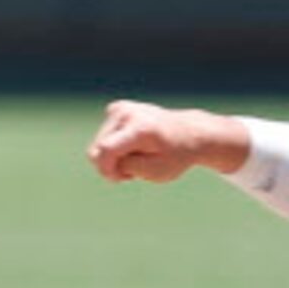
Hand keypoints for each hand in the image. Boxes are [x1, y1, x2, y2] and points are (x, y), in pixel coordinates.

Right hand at [87, 101, 248, 183]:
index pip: (104, 149)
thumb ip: (125, 167)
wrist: (190, 133)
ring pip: (98, 143)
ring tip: (136, 157)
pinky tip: (131, 146)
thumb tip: (99, 156)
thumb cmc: (175, 156)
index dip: (105, 169)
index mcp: (140, 129)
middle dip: (110, 165)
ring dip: (113, 157)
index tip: (121, 179)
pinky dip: (114, 145)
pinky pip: (103, 135)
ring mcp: (121, 108)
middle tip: (133, 171)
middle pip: (98, 148)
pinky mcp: (117, 108)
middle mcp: (127, 113)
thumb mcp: (156, 172)